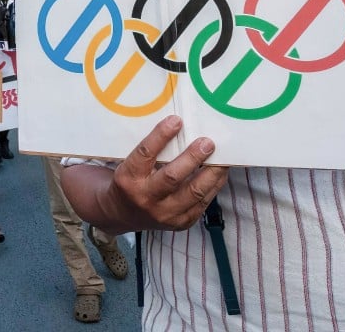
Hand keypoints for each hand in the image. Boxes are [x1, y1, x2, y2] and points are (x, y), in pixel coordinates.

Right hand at [107, 115, 228, 230]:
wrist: (122, 213)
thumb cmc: (129, 180)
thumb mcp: (129, 164)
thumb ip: (150, 152)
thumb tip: (181, 127)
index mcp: (128, 178)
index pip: (145, 154)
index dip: (161, 136)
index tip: (176, 121)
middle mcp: (144, 197)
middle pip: (172, 176)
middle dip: (193, 158)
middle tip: (207, 142)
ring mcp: (163, 213)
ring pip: (193, 192)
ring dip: (211, 173)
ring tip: (221, 159)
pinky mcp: (179, 222)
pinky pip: (201, 203)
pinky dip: (213, 186)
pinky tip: (219, 174)